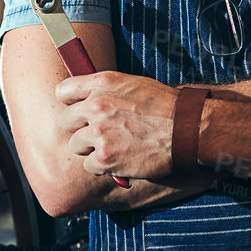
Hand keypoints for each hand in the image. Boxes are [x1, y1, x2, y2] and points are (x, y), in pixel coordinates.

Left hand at [55, 71, 176, 180]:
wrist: (188, 129)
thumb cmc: (165, 106)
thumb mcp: (133, 84)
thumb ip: (105, 90)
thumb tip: (86, 97)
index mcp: (102, 83)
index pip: (63, 91)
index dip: (69, 103)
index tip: (77, 110)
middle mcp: (96, 106)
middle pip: (65, 121)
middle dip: (79, 128)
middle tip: (97, 134)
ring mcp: (99, 133)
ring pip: (76, 145)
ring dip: (91, 149)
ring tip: (113, 148)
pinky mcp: (105, 157)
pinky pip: (89, 166)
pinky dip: (103, 167)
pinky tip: (120, 160)